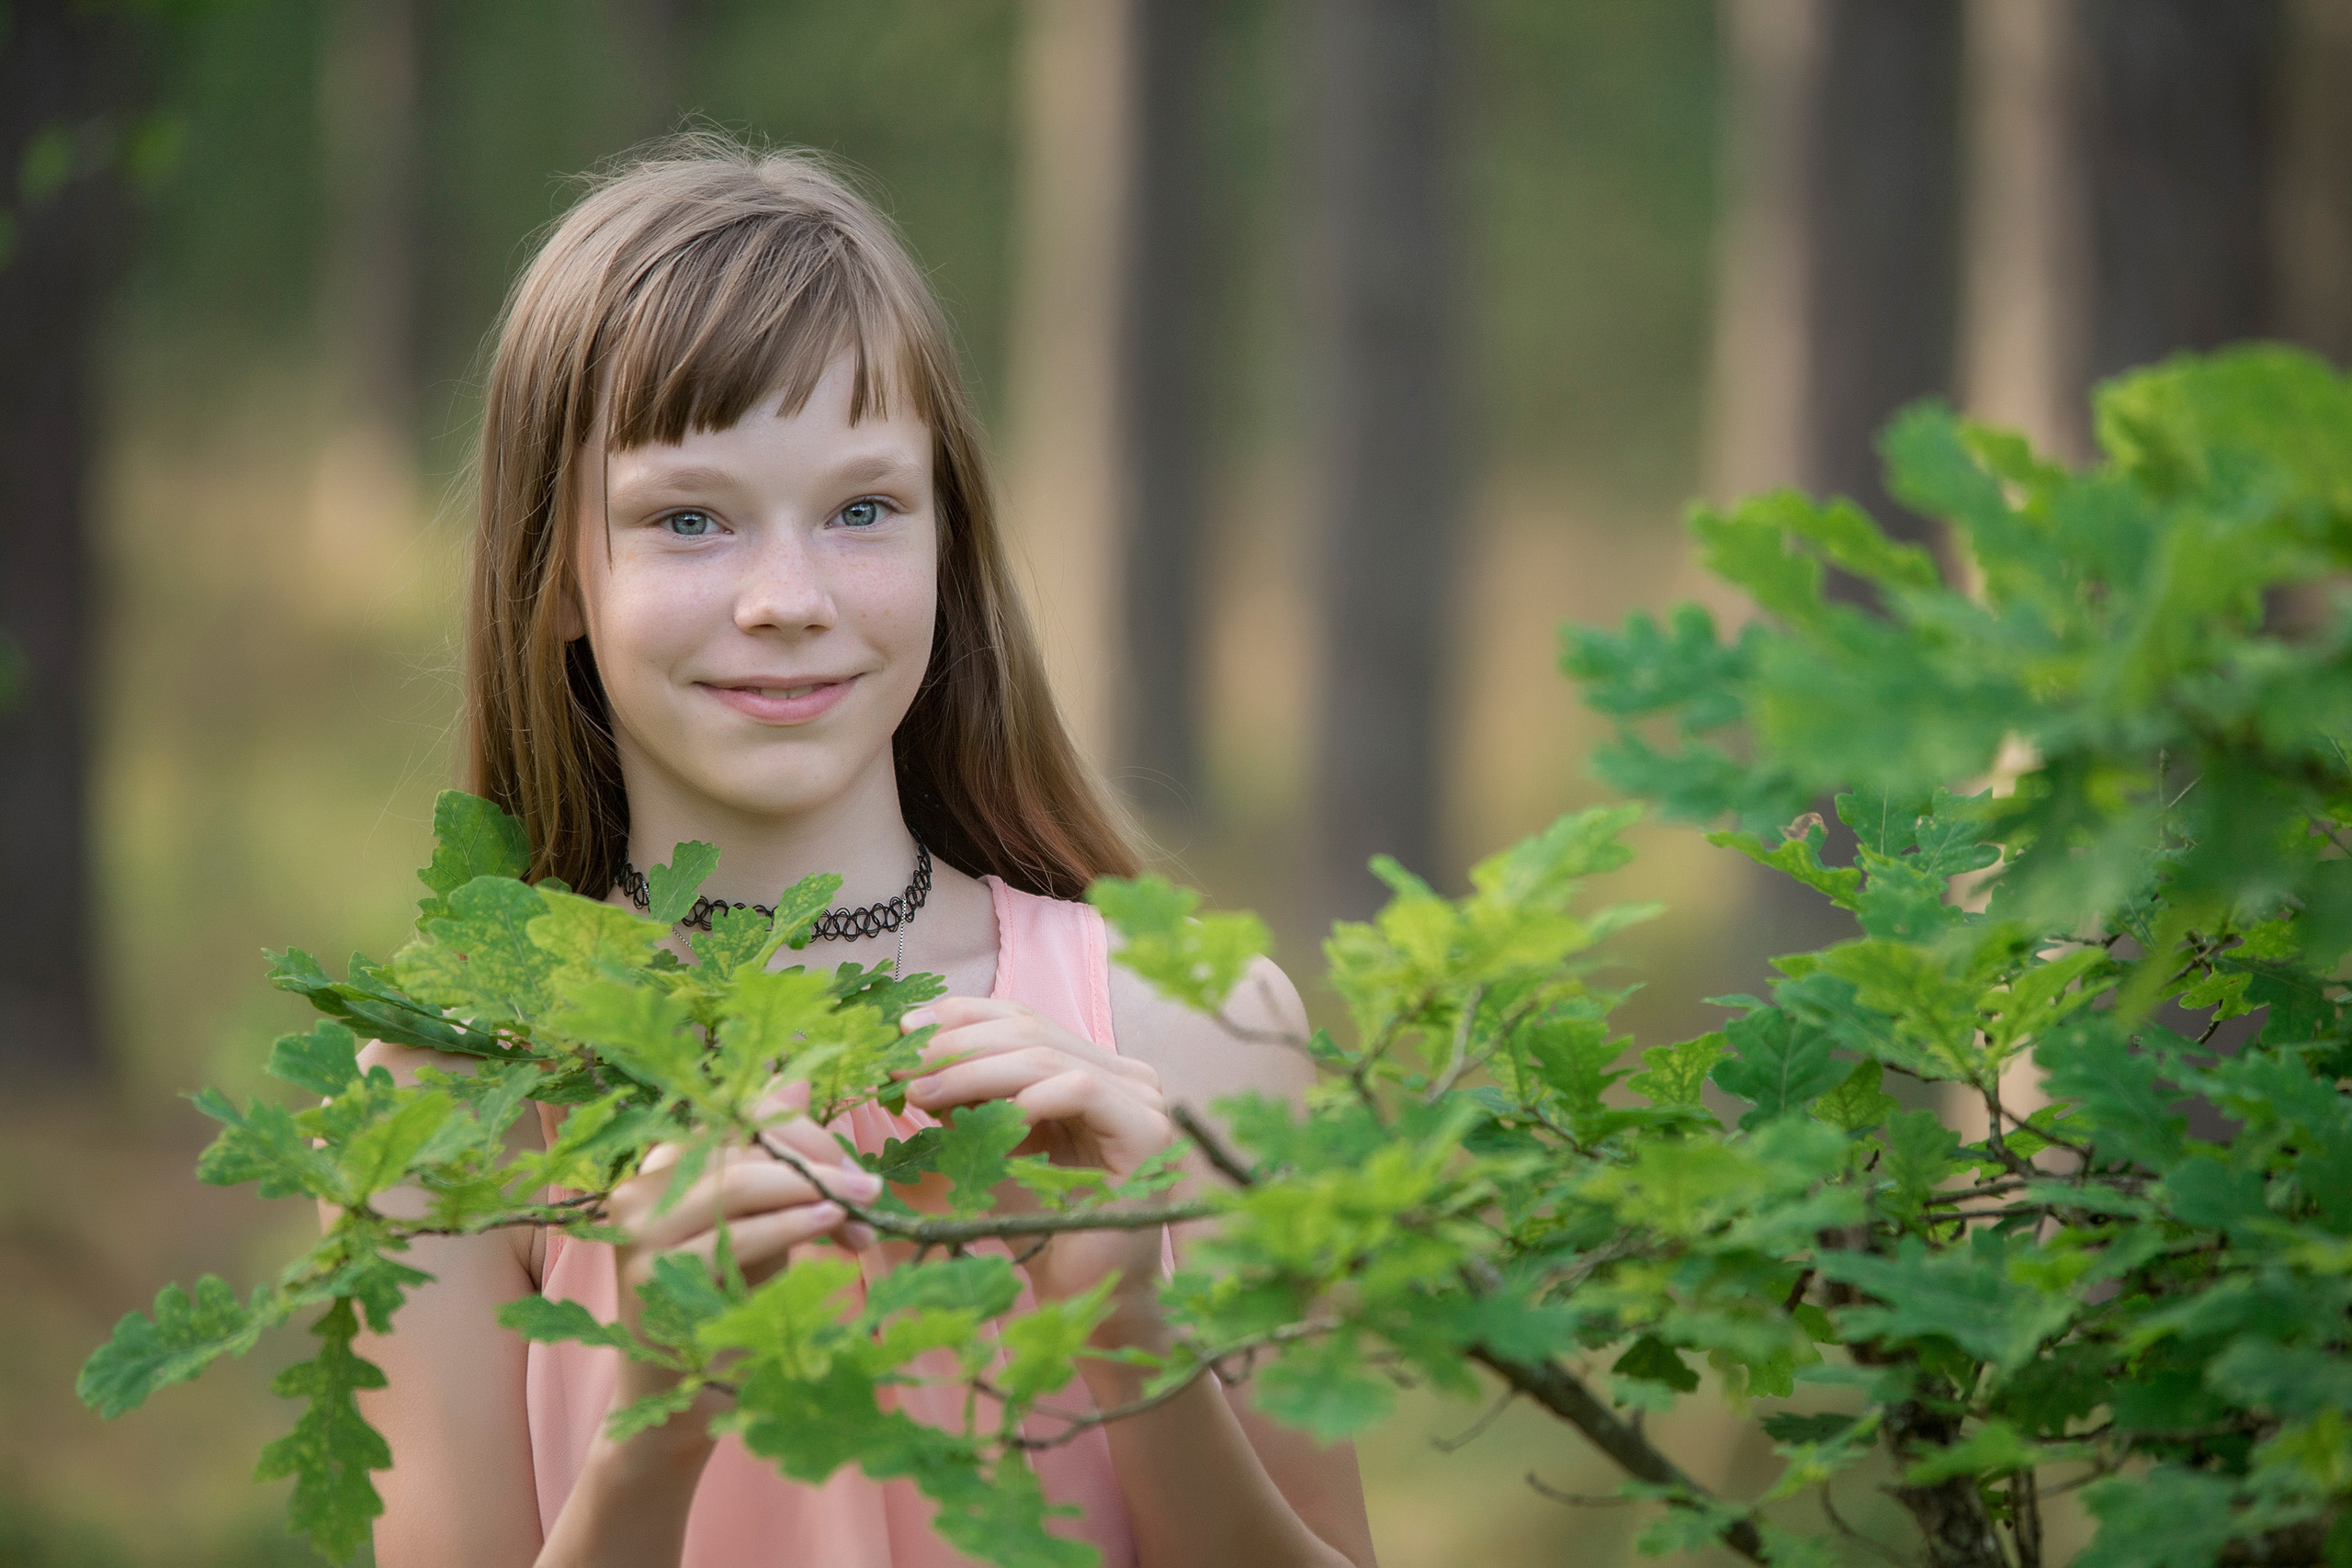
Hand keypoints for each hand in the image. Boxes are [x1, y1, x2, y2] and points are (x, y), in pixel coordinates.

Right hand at [604, 1098, 878, 1435]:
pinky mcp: (648, 1273)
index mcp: (665, 1165)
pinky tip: (831, 1226)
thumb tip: (796, 1079)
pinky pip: (735, 1232)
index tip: (852, 1170)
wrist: (689, 1401)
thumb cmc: (731, 1304)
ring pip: (739, 1179)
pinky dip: (792, 1224)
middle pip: (743, 1139)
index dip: (803, 1129)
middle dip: (817, 1161)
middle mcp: (640, 1187)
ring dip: (813, 1188)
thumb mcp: (760, 1221)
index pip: (738, 1110)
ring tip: (862, 1207)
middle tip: (870, 1193)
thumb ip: (775, 1160)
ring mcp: (637, 1229)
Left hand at [898, 997, 1176, 1333]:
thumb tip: (913, 1060)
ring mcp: (1143, 1100)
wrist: (1084, 1293)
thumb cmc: (1039, 1222)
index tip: (905, 1029)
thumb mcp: (990, 1146)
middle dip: (956, 1045)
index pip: (1022, 1019)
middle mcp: (1125, 1074)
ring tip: (922, 1093)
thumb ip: (966, 1101)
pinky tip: (990, 1122)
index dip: (961, 1017)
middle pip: (1030, 1032)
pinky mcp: (1148, 1132)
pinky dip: (1028, 1100)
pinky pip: (1081, 1091)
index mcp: (1092, 1067)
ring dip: (973, 1071)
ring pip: (1047, 1058)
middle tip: (902, 1067)